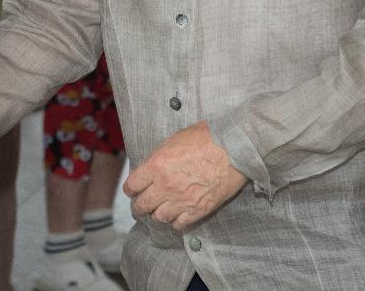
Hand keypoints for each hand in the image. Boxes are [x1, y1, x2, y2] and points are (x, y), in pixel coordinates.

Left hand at [123, 121, 246, 231]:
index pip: (132, 185)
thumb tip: (152, 167)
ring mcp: (181, 200)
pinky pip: (179, 224)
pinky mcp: (198, 210)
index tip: (132, 191)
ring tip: (159, 211)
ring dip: (158, 214)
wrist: (233, 149)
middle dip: (139, 207)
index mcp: (156, 165)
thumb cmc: (206, 138)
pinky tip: (177, 217)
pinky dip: (175, 222)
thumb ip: (159, 157)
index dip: (131, 189)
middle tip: (140, 207)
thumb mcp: (173, 140)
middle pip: (142, 205)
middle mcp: (165, 186)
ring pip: (159, 217)